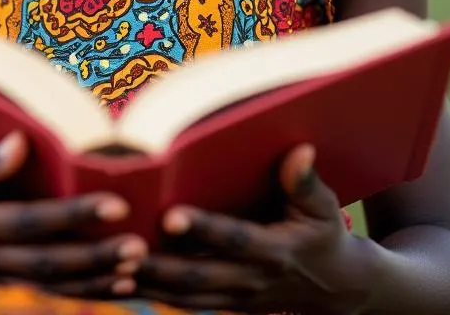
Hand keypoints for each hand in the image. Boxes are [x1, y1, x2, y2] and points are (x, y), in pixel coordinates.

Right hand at [0, 132, 146, 297]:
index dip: (74, 213)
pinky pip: (44, 295)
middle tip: (140, 244)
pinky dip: (79, 294)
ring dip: (94, 280)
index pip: (31, 221)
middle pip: (48, 262)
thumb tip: (19, 142)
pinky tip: (113, 286)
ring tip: (135, 268)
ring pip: (49, 287)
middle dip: (96, 255)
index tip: (115, 201)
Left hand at [138, 145, 374, 312]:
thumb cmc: (325, 234)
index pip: (234, 239)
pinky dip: (154, 297)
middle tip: (123, 247)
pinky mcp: (227, 306)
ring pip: (186, 296)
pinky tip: (121, 284)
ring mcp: (237, 297)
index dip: (203, 229)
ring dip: (149, 284)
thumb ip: (306, 183)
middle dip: (160, 264)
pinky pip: (185, 305)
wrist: (337, 289)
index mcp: (276, 250)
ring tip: (111, 265)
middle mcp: (252, 278)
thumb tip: (301, 150)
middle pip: (199, 274)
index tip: (170, 216)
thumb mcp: (324, 208)